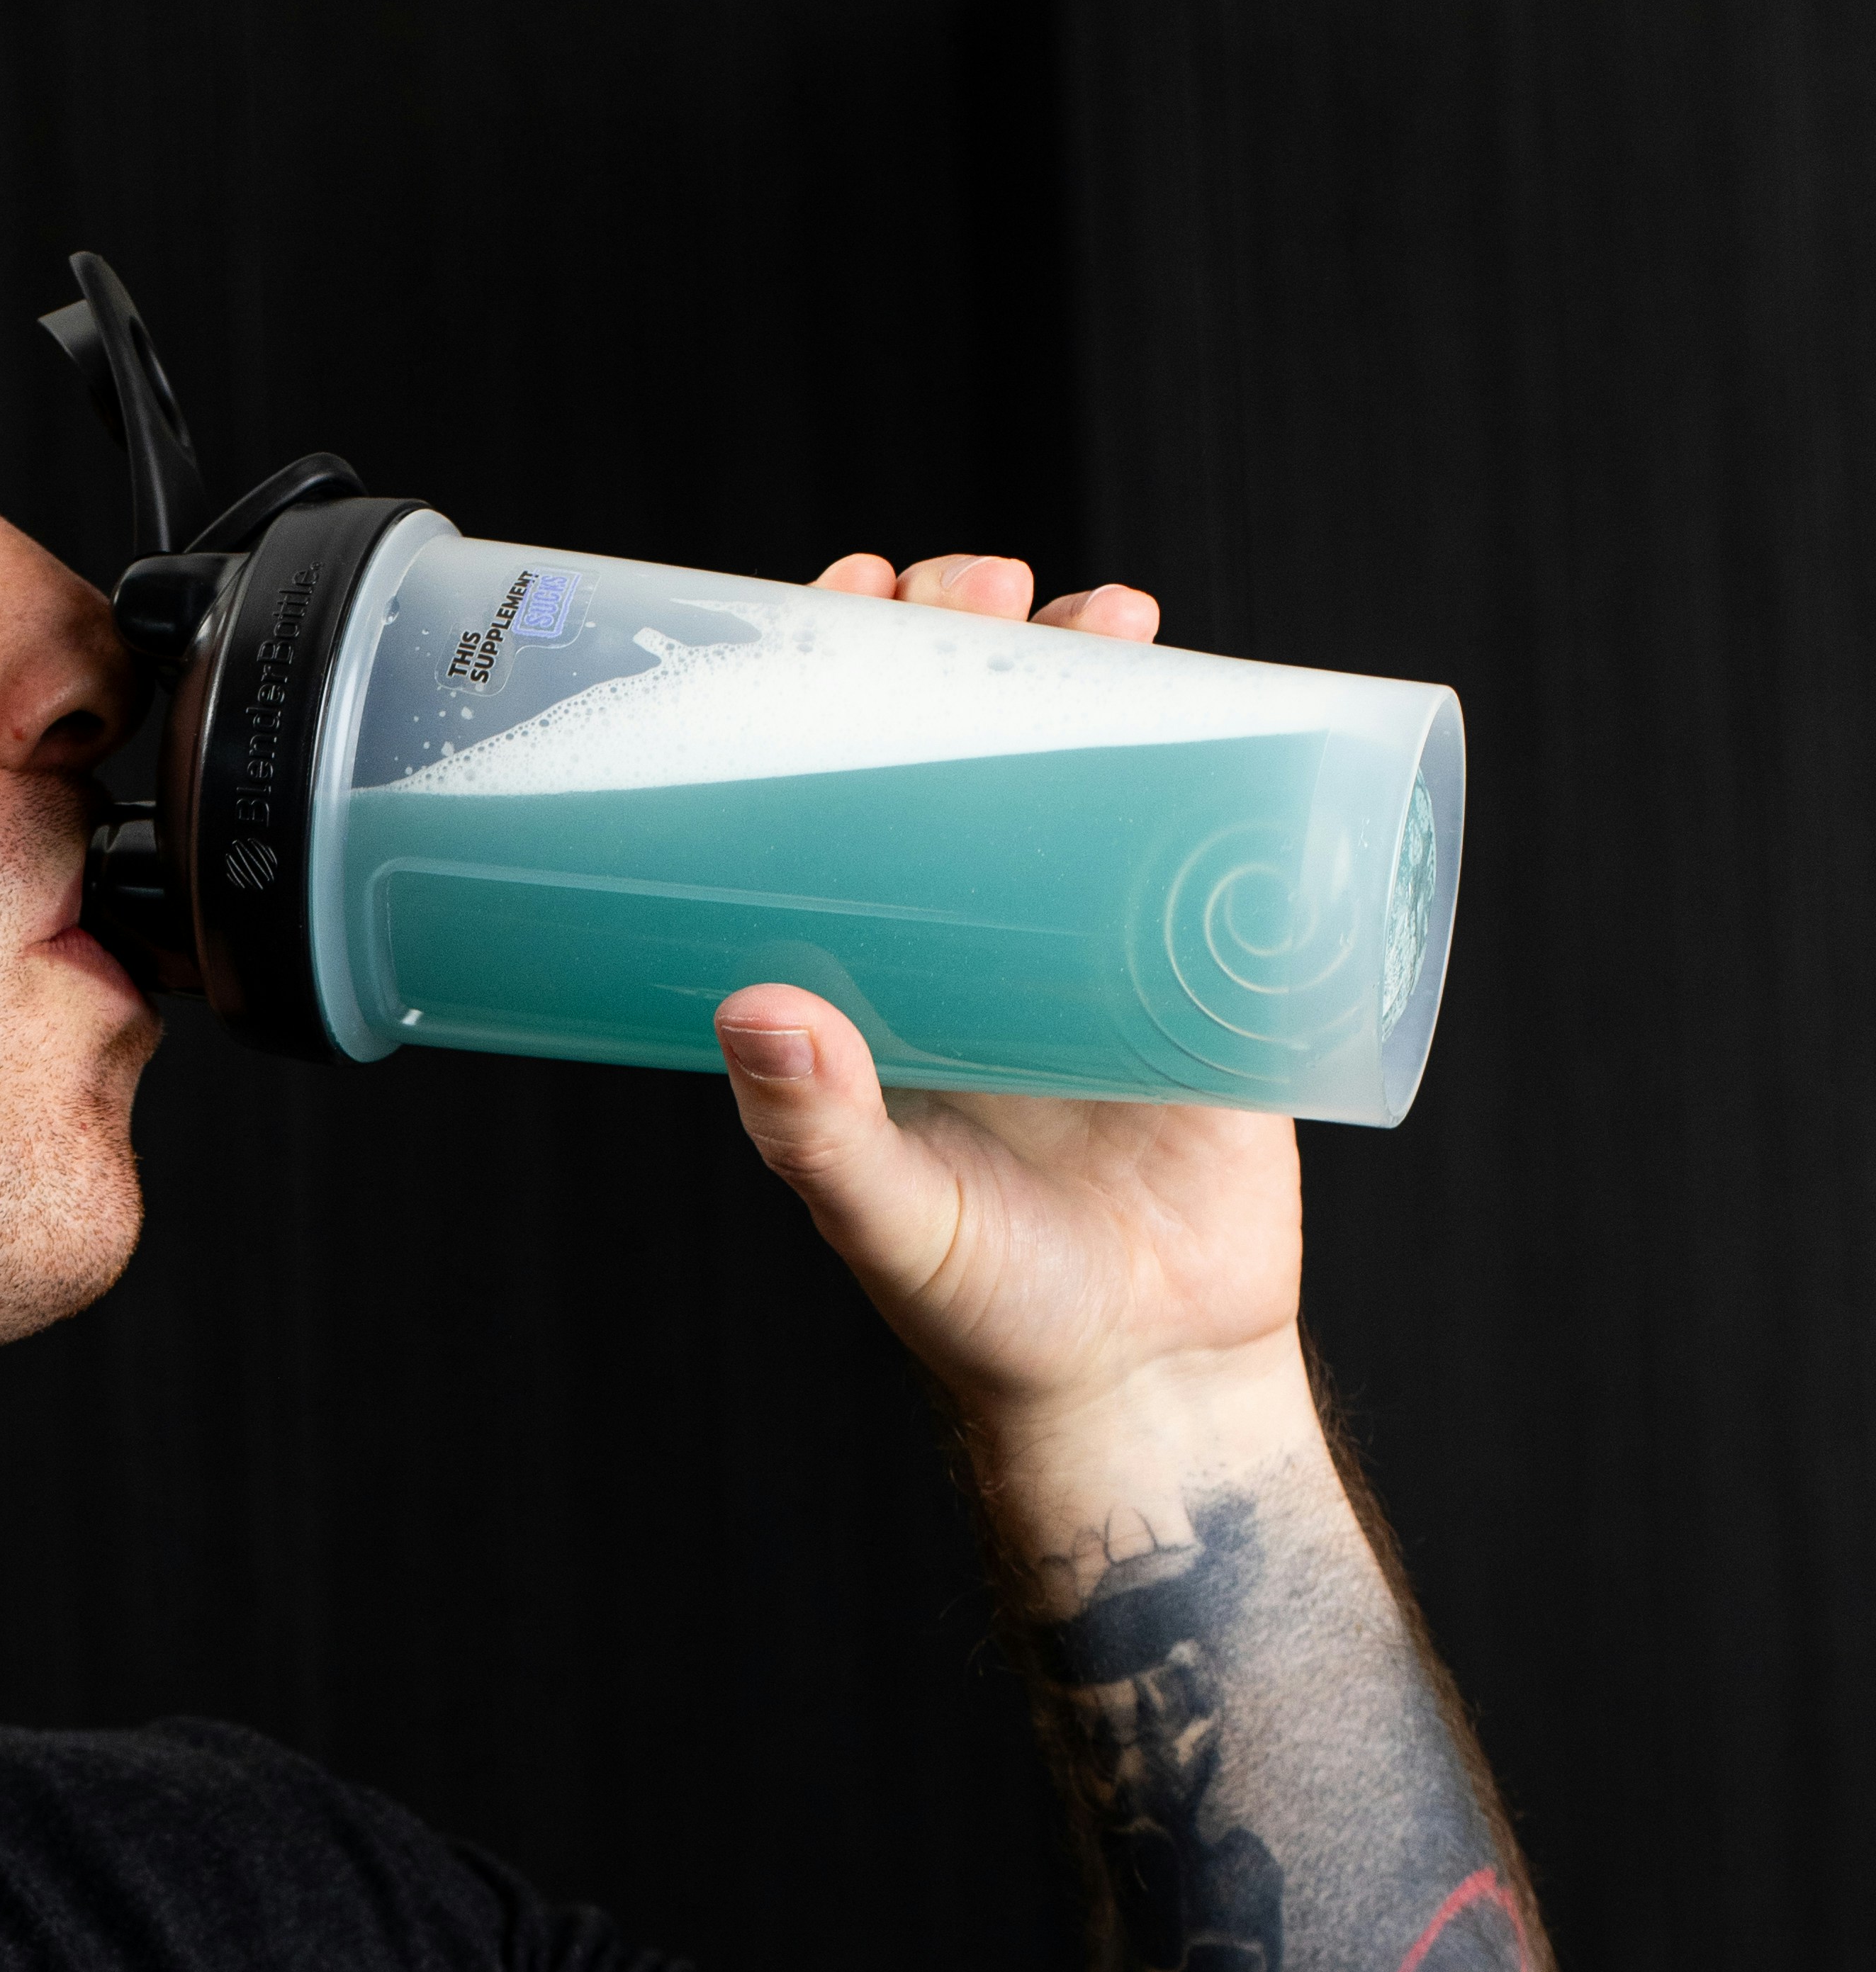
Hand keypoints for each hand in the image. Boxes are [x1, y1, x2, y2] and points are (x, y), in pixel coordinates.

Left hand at [709, 547, 1304, 1446]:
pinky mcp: (1204, 973)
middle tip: (977, 586)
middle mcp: (972, 939)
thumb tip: (751, 1004)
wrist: (1149, 1385)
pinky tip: (1220, 683)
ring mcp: (1092, 944)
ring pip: (1083, 762)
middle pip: (957, 741)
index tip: (847, 599)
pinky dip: (1219, 745)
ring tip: (1099, 615)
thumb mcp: (888, 1221)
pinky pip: (1210, 832)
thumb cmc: (992, 1317)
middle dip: (965, 638)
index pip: (830, 788)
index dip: (832, 679)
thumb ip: (818, 1133)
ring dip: (1085, 665)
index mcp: (874, 976)